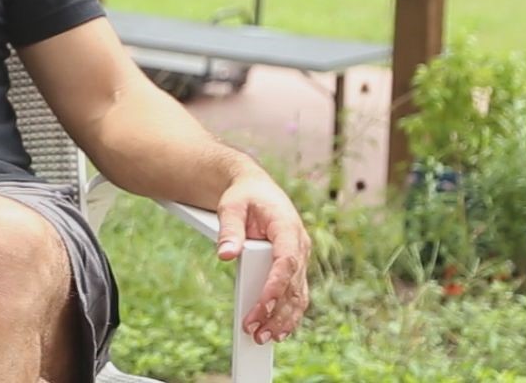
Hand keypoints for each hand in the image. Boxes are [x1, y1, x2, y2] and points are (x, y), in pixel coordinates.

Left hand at [215, 174, 311, 343]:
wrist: (255, 188)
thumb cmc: (243, 195)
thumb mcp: (231, 206)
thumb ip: (229, 229)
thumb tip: (226, 254)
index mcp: (288, 227)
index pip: (286, 261)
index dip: (276, 286)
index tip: (262, 306)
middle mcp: (299, 245)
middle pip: (293, 285)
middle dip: (275, 312)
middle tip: (255, 331)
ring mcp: (299, 257)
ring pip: (298, 295)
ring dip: (283, 319)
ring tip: (263, 338)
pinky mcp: (294, 267)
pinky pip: (295, 294)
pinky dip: (287, 314)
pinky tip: (276, 331)